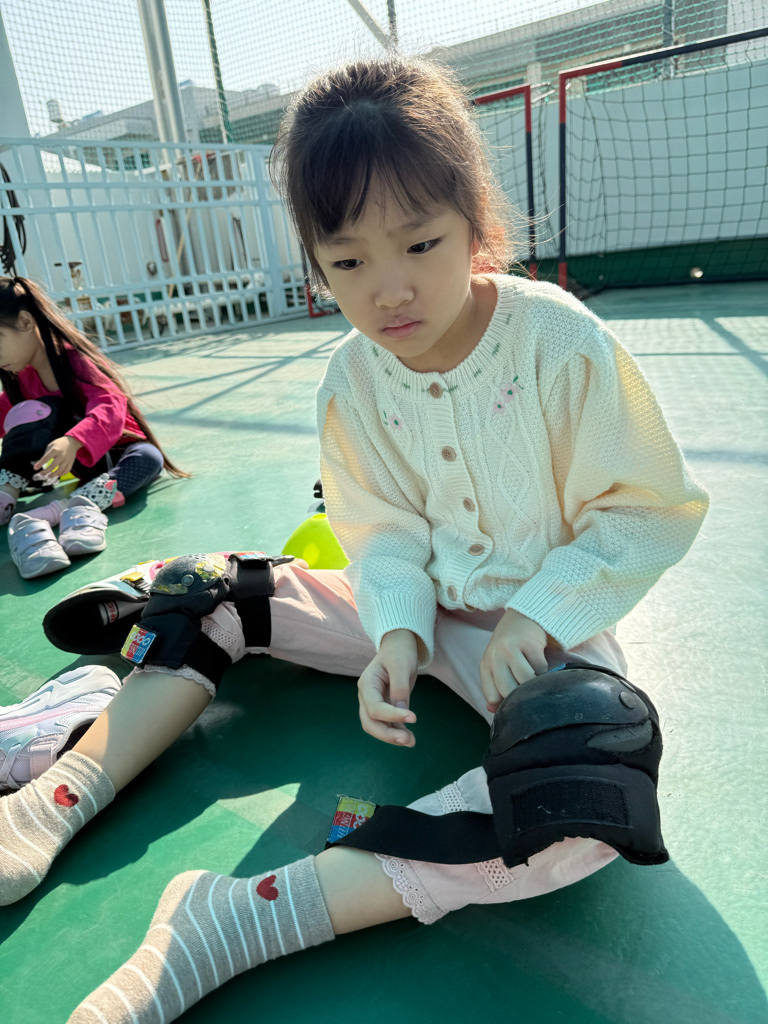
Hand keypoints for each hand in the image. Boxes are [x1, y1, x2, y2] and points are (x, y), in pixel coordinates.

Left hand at [32, 435, 82, 482]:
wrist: (72, 442)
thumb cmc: (59, 444)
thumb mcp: (51, 445)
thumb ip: (46, 453)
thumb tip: (41, 463)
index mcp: (55, 450)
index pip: (46, 458)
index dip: (40, 464)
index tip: (35, 468)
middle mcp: (61, 455)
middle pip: (53, 466)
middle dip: (46, 471)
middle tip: (41, 474)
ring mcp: (67, 459)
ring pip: (60, 470)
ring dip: (53, 474)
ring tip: (48, 476)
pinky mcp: (71, 462)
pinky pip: (67, 470)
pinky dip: (62, 474)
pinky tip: (57, 475)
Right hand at [357, 628, 417, 746]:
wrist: (399, 646)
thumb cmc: (399, 652)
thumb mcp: (401, 665)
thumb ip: (400, 688)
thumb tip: (402, 712)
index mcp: (367, 684)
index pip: (375, 708)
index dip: (392, 716)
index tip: (414, 718)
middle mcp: (366, 696)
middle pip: (370, 723)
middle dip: (387, 735)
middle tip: (407, 741)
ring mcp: (373, 703)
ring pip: (377, 727)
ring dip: (392, 737)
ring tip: (412, 742)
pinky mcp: (384, 707)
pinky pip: (387, 724)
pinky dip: (397, 732)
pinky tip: (410, 737)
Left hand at [480, 609, 547, 712]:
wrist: (524, 616)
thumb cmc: (511, 645)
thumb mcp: (498, 663)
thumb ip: (495, 685)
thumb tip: (492, 710)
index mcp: (486, 665)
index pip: (492, 696)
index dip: (506, 704)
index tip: (516, 702)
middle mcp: (495, 657)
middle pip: (508, 691)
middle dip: (522, 696)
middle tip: (530, 692)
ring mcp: (510, 649)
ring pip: (525, 681)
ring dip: (535, 683)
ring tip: (537, 677)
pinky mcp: (528, 643)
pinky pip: (539, 668)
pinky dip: (544, 670)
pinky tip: (541, 663)